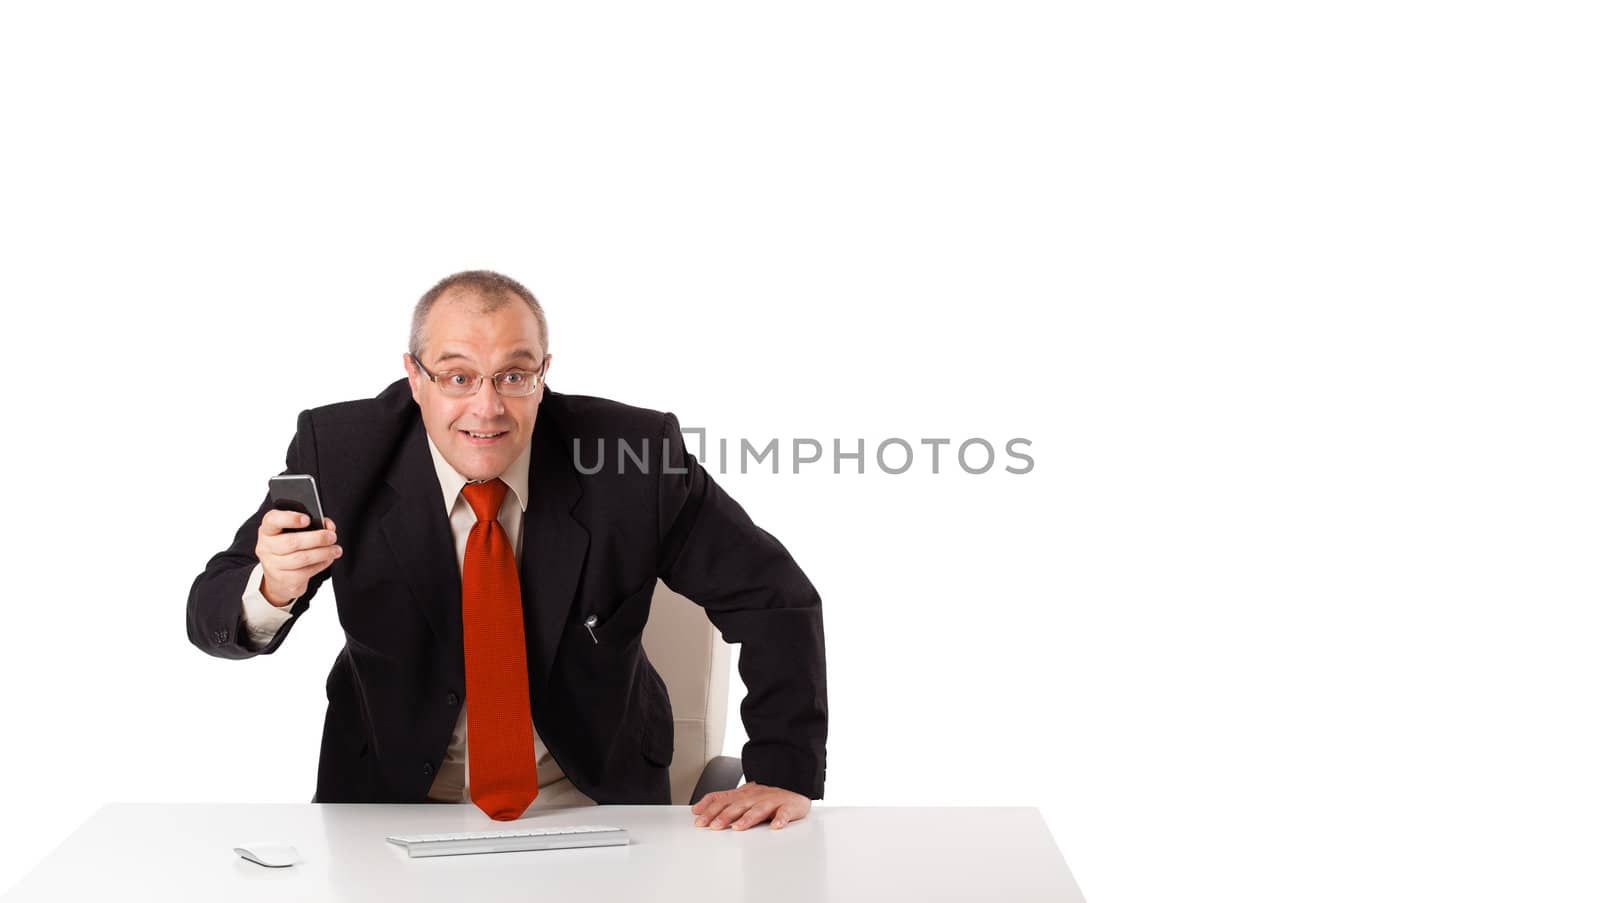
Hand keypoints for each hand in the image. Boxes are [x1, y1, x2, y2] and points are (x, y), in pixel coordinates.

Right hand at [255, 510, 339, 606]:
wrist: (278, 578)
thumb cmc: (288, 548)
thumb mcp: (294, 532)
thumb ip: (312, 524)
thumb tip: (329, 525)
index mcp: (268, 530)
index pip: (273, 520)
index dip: (290, 519)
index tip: (307, 519)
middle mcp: (266, 547)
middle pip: (292, 542)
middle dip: (317, 538)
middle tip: (332, 536)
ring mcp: (273, 565)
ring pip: (302, 558)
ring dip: (323, 553)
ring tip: (336, 550)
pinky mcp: (283, 579)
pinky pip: (306, 572)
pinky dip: (321, 564)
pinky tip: (328, 559)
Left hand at [690, 782, 810, 830]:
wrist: (794, 784)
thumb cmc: (765, 795)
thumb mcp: (740, 795)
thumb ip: (720, 801)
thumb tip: (697, 809)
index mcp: (743, 794)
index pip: (723, 800)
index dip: (710, 809)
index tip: (699, 820)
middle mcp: (755, 796)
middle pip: (738, 805)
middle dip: (725, 815)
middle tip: (714, 826)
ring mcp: (772, 800)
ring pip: (759, 809)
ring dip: (748, 818)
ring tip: (739, 827)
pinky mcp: (789, 806)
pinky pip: (785, 813)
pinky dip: (781, 819)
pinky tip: (776, 826)